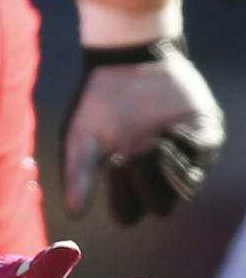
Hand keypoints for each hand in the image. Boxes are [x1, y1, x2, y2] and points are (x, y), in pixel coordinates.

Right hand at [62, 38, 224, 224]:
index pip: (129, 213)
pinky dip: (186, 145)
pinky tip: (169, 127)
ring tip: (154, 142)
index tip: (113, 162)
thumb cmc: (97, 104)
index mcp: (127, 181)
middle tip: (130, 155)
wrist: (124, 62)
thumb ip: (78, 175)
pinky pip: (204, 153)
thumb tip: (73, 215)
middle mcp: (156, 175)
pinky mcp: (204, 134)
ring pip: (188, 187)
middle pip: (161, 208)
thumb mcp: (80, 138)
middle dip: (146, 185)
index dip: (122, 197)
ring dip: (170, 171)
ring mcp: (182, 157)